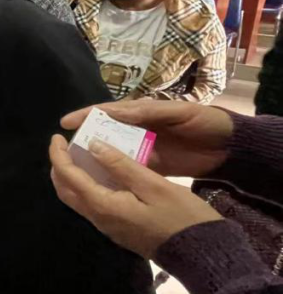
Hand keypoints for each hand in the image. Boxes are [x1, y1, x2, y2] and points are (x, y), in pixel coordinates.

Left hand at [49, 134, 221, 258]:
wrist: (202, 255)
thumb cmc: (182, 217)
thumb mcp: (154, 185)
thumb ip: (122, 166)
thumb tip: (93, 146)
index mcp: (104, 205)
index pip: (69, 177)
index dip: (58, 155)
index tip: (57, 136)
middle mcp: (100, 218)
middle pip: (66, 191)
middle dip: (60, 167)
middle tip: (66, 145)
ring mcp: (109, 227)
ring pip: (78, 199)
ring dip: (73, 177)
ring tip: (82, 154)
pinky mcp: (119, 229)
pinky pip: (93, 205)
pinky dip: (88, 186)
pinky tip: (102, 173)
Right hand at [60, 100, 231, 178]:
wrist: (230, 148)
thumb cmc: (205, 122)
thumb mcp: (177, 112)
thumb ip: (148, 112)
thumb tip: (115, 113)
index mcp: (141, 112)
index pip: (107, 112)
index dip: (85, 116)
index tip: (65, 124)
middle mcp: (137, 129)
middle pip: (104, 133)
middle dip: (84, 139)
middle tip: (63, 150)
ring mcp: (143, 148)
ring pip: (112, 152)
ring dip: (95, 158)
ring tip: (75, 167)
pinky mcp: (151, 166)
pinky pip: (127, 169)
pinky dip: (113, 174)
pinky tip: (100, 181)